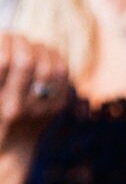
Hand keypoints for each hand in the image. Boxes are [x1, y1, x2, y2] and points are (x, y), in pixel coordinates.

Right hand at [0, 34, 70, 155]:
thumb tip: (4, 39)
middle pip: (26, 59)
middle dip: (19, 41)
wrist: (10, 148)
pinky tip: (43, 53)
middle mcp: (17, 106)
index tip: (1, 36)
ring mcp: (41, 108)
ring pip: (48, 64)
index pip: (3, 61)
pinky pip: (62, 73)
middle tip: (14, 36)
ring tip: (27, 43)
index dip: (3, 41)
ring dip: (37, 46)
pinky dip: (53, 57)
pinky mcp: (57, 107)